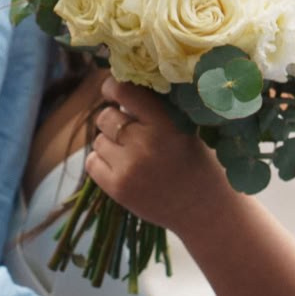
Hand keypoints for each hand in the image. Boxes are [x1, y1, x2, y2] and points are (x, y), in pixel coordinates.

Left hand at [80, 76, 231, 233]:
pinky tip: (121, 167)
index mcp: (165, 123)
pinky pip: (92, 162)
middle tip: (129, 131)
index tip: (112, 89)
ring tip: (132, 154)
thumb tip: (117, 90)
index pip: (124, 92)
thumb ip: (154, 111)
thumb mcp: (183, 128)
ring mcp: (129, 167)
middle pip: (105, 117)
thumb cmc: (194, 163)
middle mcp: (145, 143)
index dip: (112, 87)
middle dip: (113, 120)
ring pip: (98, 140)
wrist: (202, 208)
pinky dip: (102, 162)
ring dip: (109, 143)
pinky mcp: (117, 188)